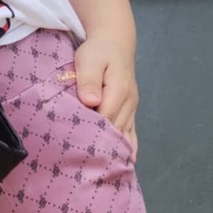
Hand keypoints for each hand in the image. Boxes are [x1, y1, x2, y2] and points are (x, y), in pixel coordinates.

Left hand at [73, 32, 138, 161]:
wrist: (115, 42)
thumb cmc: (98, 51)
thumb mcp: (89, 59)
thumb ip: (89, 79)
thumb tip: (90, 101)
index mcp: (118, 91)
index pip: (104, 119)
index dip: (93, 133)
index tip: (80, 148)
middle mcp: (128, 103)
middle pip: (115, 131)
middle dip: (103, 146)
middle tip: (87, 165)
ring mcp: (131, 108)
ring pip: (124, 134)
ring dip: (115, 151)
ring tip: (106, 171)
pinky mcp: (131, 111)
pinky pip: (132, 133)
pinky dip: (129, 147)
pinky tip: (127, 163)